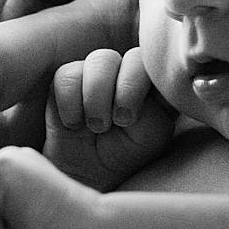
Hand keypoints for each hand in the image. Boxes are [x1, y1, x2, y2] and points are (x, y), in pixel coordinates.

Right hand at [47, 47, 177, 187]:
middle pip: (135, 57)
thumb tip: (155, 86)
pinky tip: (75, 124)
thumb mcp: (151, 136)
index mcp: (155, 83)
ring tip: (97, 126)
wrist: (86, 171)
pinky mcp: (69, 79)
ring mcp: (99, 72)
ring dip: (98, 96)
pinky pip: (68, 75)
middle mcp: (129, 72)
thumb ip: (158, 109)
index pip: (161, 66)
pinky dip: (71, 103)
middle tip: (122, 120)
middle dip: (128, 87)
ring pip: (102, 59)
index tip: (143, 115)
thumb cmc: (126, 152)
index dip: (153, 83)